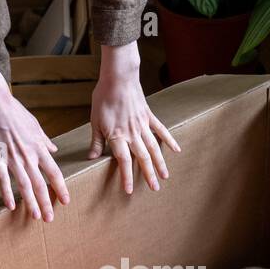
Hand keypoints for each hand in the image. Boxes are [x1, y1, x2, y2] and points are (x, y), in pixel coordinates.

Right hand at [0, 61, 68, 220]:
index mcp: (39, 148)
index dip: (61, 188)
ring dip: (30, 203)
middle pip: (41, 184)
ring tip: (35, 216)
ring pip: (24, 185)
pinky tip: (10, 206)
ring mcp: (13, 159)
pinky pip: (3, 180)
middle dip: (46, 203)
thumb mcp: (35, 125)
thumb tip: (54, 149)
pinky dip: (7, 194)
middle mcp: (29, 156)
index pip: (54, 173)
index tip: (66, 200)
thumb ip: (45, 140)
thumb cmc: (14, 112)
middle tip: (50, 218)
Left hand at [88, 42, 180, 193]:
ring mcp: (142, 125)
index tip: (129, 191)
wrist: (118, 77)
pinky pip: (161, 130)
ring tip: (165, 177)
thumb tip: (92, 157)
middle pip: (142, 158)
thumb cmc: (103, 98)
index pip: (123, 161)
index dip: (126, 177)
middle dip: (148, 175)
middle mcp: (132, 133)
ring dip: (160, 163)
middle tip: (154, 189)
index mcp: (117, 135)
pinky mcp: (148, 116)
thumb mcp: (95, 121)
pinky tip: (177, 150)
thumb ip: (96, 140)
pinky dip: (170, 140)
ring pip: (154, 148)